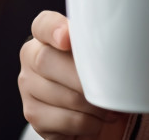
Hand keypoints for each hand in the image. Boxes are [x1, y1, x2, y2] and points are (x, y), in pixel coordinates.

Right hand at [19, 10, 129, 138]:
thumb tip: (119, 41)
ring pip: (61, 95)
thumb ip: (100, 43)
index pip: (42, 24)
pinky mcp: (34, 115)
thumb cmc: (97, 75)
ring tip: (108, 107)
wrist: (91, 111)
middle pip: (47, 61)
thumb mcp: (99, 54)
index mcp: (46, 36)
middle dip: (83, 78)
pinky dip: (89, 124)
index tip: (67, 37)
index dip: (53, 29)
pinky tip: (96, 120)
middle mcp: (31, 58)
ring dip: (94, 106)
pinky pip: (65, 120)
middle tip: (108, 88)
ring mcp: (28, 87)